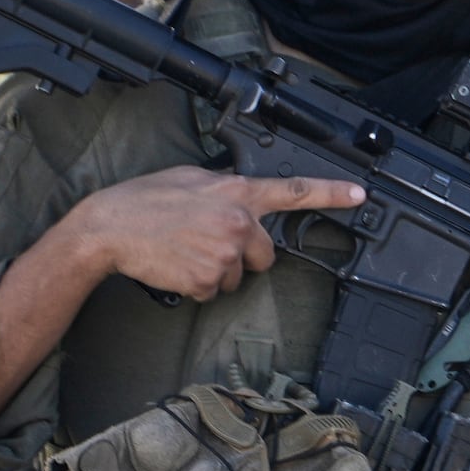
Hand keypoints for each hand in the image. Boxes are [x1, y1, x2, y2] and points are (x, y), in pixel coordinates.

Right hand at [55, 168, 366, 302]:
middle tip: (207, 242)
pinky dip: (196, 285)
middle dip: (244, 254)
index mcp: (237, 193)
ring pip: (237, 276)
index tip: (360, 194)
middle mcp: (238, 223)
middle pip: (265, 254)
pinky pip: (213, 292)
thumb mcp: (191, 178)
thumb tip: (240, 197)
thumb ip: (225, 187)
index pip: (294, 191)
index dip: (332, 193)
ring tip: (184, 250)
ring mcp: (225, 254)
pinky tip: (176, 265)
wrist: (110, 228)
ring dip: (216, 270)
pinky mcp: (208, 281)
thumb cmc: (145, 200)